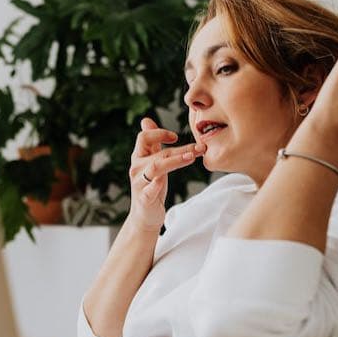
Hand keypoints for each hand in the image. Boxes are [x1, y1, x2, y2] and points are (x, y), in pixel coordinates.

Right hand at [126, 117, 205, 231]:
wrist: (144, 216)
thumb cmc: (151, 187)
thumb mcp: (152, 162)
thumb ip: (151, 143)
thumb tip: (146, 120)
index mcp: (138, 158)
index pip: (144, 137)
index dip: (159, 133)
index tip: (176, 137)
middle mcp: (137, 168)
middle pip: (158, 152)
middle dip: (181, 149)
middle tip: (200, 147)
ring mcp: (140, 183)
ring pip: (156, 167)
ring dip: (174, 160)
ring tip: (191, 157)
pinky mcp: (144, 199)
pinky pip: (148, 190)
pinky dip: (154, 186)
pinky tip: (160, 183)